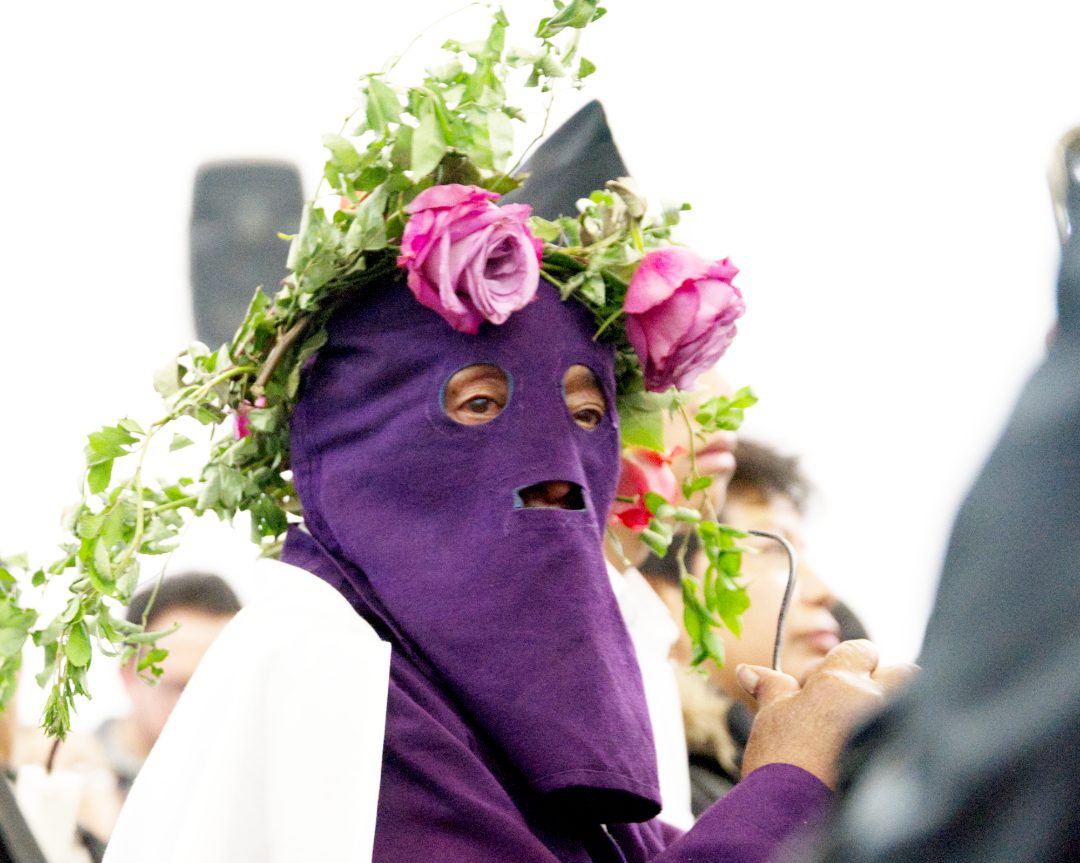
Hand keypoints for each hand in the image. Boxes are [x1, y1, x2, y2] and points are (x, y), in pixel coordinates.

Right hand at [737, 639, 916, 788]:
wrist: (790, 814)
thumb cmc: (778, 760)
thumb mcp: (771, 716)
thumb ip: (771, 687)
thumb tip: (749, 671)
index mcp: (839, 682)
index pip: (861, 650)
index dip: (849, 662)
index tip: (834, 680)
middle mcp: (873, 700)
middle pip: (902, 672)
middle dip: (886, 681)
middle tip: (859, 701)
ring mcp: (891, 731)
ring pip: (914, 705)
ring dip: (897, 709)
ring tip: (871, 728)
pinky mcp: (903, 761)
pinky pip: (915, 739)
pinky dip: (901, 741)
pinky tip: (876, 753)